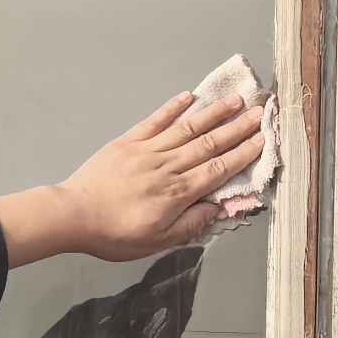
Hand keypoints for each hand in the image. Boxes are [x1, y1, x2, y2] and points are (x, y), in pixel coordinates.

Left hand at [0, 93, 270, 267]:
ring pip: (187, 128)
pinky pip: (155, 121)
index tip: (263, 139)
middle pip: (209, 144)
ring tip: (235, 99)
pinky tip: (189, 96)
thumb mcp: (157, 241)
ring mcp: (147, 150)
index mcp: (177, 193)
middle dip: (238, 128)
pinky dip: (172, 107)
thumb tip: (218, 207)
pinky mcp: (128, 141)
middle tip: (260, 112)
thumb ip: (190, 224)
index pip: (218, 169)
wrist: (73, 215)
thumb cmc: (114, 234)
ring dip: (213, 113)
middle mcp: (167, 166)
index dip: (243, 154)